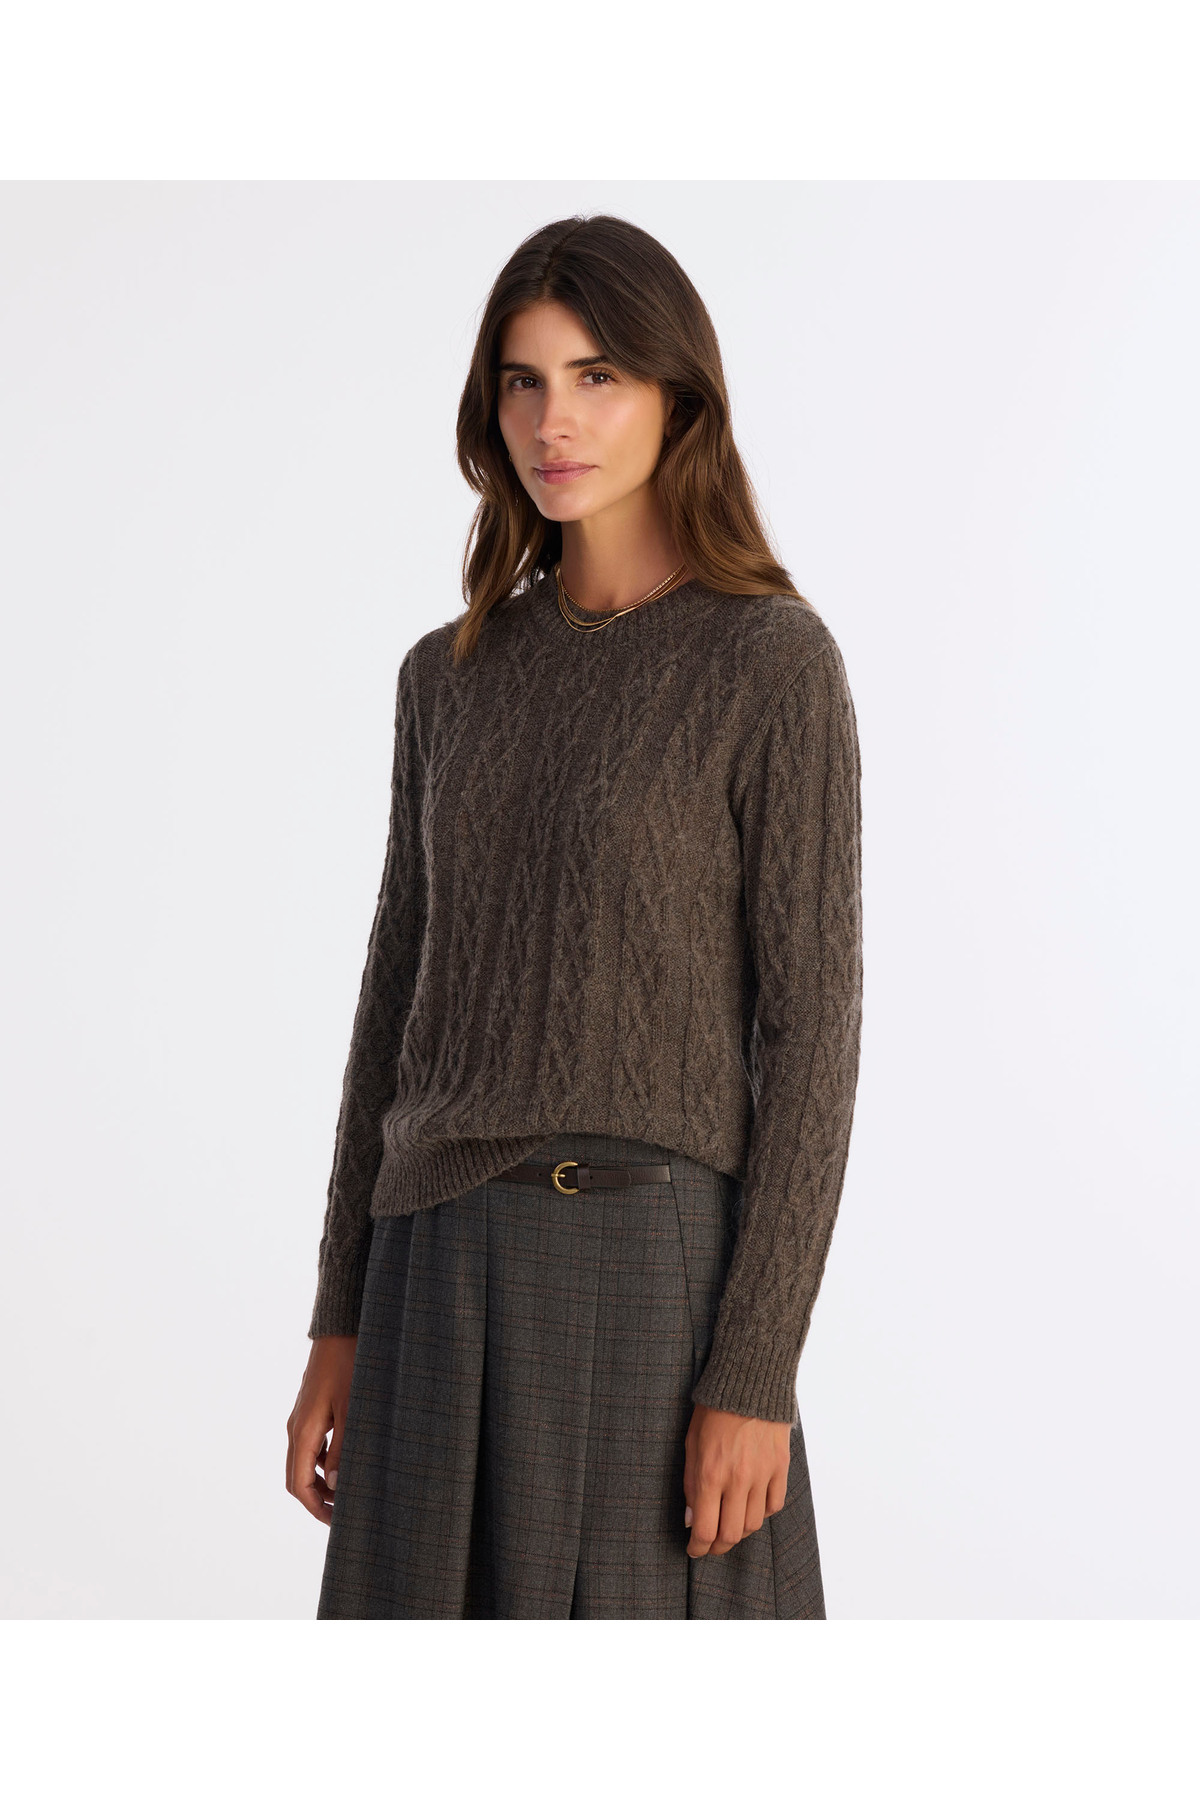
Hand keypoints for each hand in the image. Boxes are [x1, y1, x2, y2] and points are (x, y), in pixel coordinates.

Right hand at [286, 1335, 357, 1523]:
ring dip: (321, 1480)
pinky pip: (310, 1445)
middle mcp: (296, 1427)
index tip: (336, 1522)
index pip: (299, 1484)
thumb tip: (334, 1484)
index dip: (316, 1508)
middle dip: (317, 1499)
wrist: (340, 1330)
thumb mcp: (352, 1411)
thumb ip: (342, 1449)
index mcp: (303, 1431)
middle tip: (344, 1513)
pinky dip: (323, 1461)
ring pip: (303, 1461)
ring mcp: (301, 1417)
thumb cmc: (350, 1366)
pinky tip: (344, 1461)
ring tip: (348, 1490)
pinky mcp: (310, 1408)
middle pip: (297, 1477)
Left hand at [682, 1401, 790, 1556]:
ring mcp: (762, 1475)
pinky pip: (774, 1505)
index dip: (698, 1548)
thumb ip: (691, 1484)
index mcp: (711, 1475)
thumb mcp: (691, 1444)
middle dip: (718, 1547)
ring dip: (739, 1532)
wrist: (749, 1382)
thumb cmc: (713, 1411)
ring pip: (754, 1524)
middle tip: (710, 1545)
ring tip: (729, 1526)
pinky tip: (751, 1506)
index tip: (694, 1550)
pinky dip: (762, 1512)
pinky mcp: (780, 1467)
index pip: (706, 1530)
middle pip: (731, 1535)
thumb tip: (692, 1519)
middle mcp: (738, 1480)